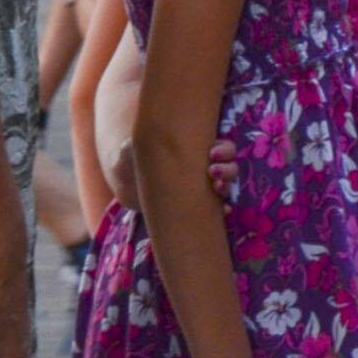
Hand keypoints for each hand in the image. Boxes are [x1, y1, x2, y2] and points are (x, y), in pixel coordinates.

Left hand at [109, 131, 238, 215]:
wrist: (129, 184)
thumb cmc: (132, 159)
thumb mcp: (130, 150)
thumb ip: (130, 148)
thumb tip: (128, 148)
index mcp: (196, 149)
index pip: (221, 146)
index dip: (223, 149)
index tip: (211, 154)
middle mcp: (205, 166)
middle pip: (229, 164)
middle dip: (227, 167)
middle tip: (212, 171)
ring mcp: (204, 186)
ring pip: (226, 184)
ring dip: (226, 185)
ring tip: (216, 188)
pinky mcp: (199, 206)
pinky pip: (218, 208)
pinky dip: (224, 209)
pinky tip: (223, 211)